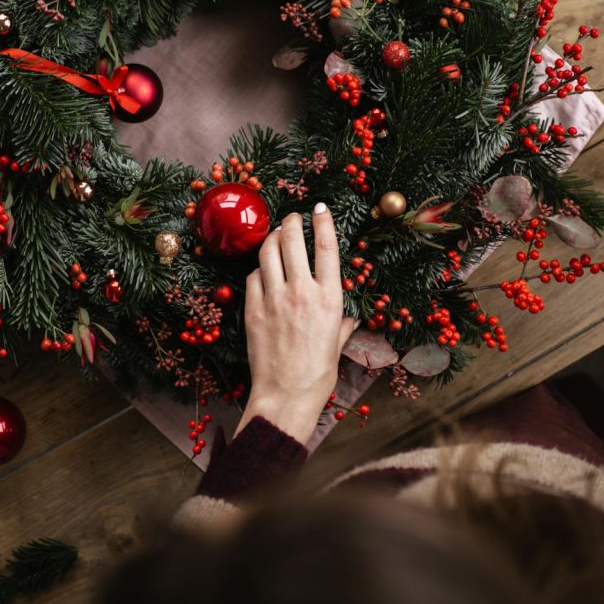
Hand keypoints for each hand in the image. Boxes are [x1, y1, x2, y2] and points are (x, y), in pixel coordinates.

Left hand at [236, 203, 356, 444]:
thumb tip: (350, 317)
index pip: (326, 248)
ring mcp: (275, 299)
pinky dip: (259, 268)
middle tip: (292, 217)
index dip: (322, 222)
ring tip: (275, 233)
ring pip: (268, 252)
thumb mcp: (338, 344)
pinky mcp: (253, 309)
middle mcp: (302, 293)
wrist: (286, 395)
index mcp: (329, 299)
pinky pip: (253, 277)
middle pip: (293, 241)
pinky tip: (262, 269)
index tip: (319, 208)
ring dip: (271, 238)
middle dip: (292, 222)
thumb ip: (343, 323)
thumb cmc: (318, 374)